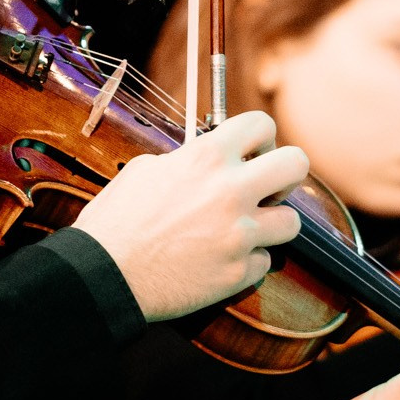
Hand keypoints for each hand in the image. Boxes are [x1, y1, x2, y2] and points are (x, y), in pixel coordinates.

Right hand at [73, 110, 309, 320]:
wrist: (103, 276)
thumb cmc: (115, 222)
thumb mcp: (145, 171)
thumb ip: (186, 161)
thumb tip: (206, 160)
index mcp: (206, 158)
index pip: (262, 123)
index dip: (262, 137)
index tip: (254, 152)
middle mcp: (231, 191)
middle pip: (296, 165)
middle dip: (285, 175)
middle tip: (267, 189)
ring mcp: (239, 234)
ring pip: (291, 222)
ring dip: (270, 225)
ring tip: (242, 230)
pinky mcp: (239, 273)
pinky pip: (263, 262)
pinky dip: (246, 262)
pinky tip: (219, 261)